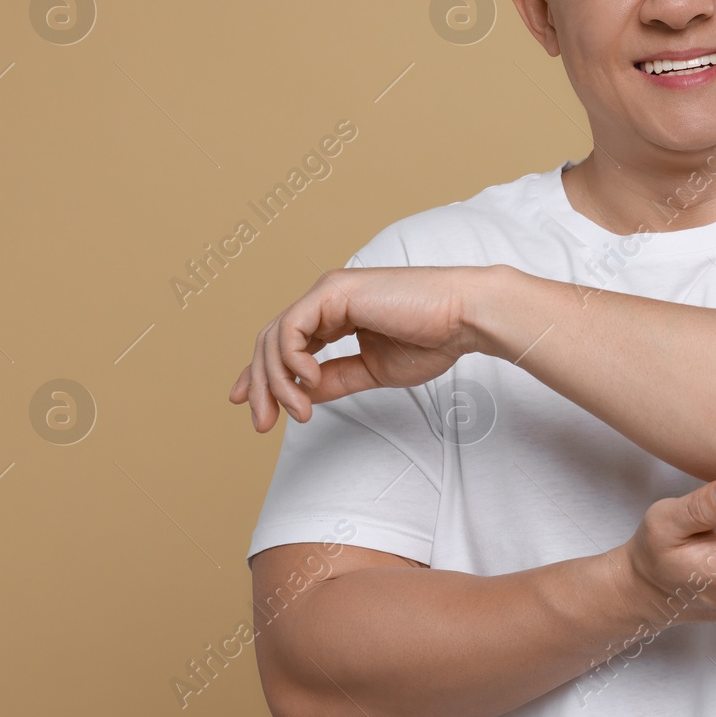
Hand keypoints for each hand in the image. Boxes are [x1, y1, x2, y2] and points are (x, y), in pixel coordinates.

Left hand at [228, 266, 482, 431]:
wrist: (462, 318)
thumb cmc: (432, 339)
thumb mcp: (372, 370)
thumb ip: (335, 379)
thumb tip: (302, 396)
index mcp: (336, 313)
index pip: (285, 343)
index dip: (262, 375)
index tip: (253, 407)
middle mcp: (326, 299)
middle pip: (271, 341)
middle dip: (261, 386)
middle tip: (262, 424)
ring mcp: (327, 293)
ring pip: (275, 337)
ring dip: (277, 381)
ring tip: (297, 411)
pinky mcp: (333, 293)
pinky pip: (291, 329)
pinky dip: (292, 360)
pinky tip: (310, 381)